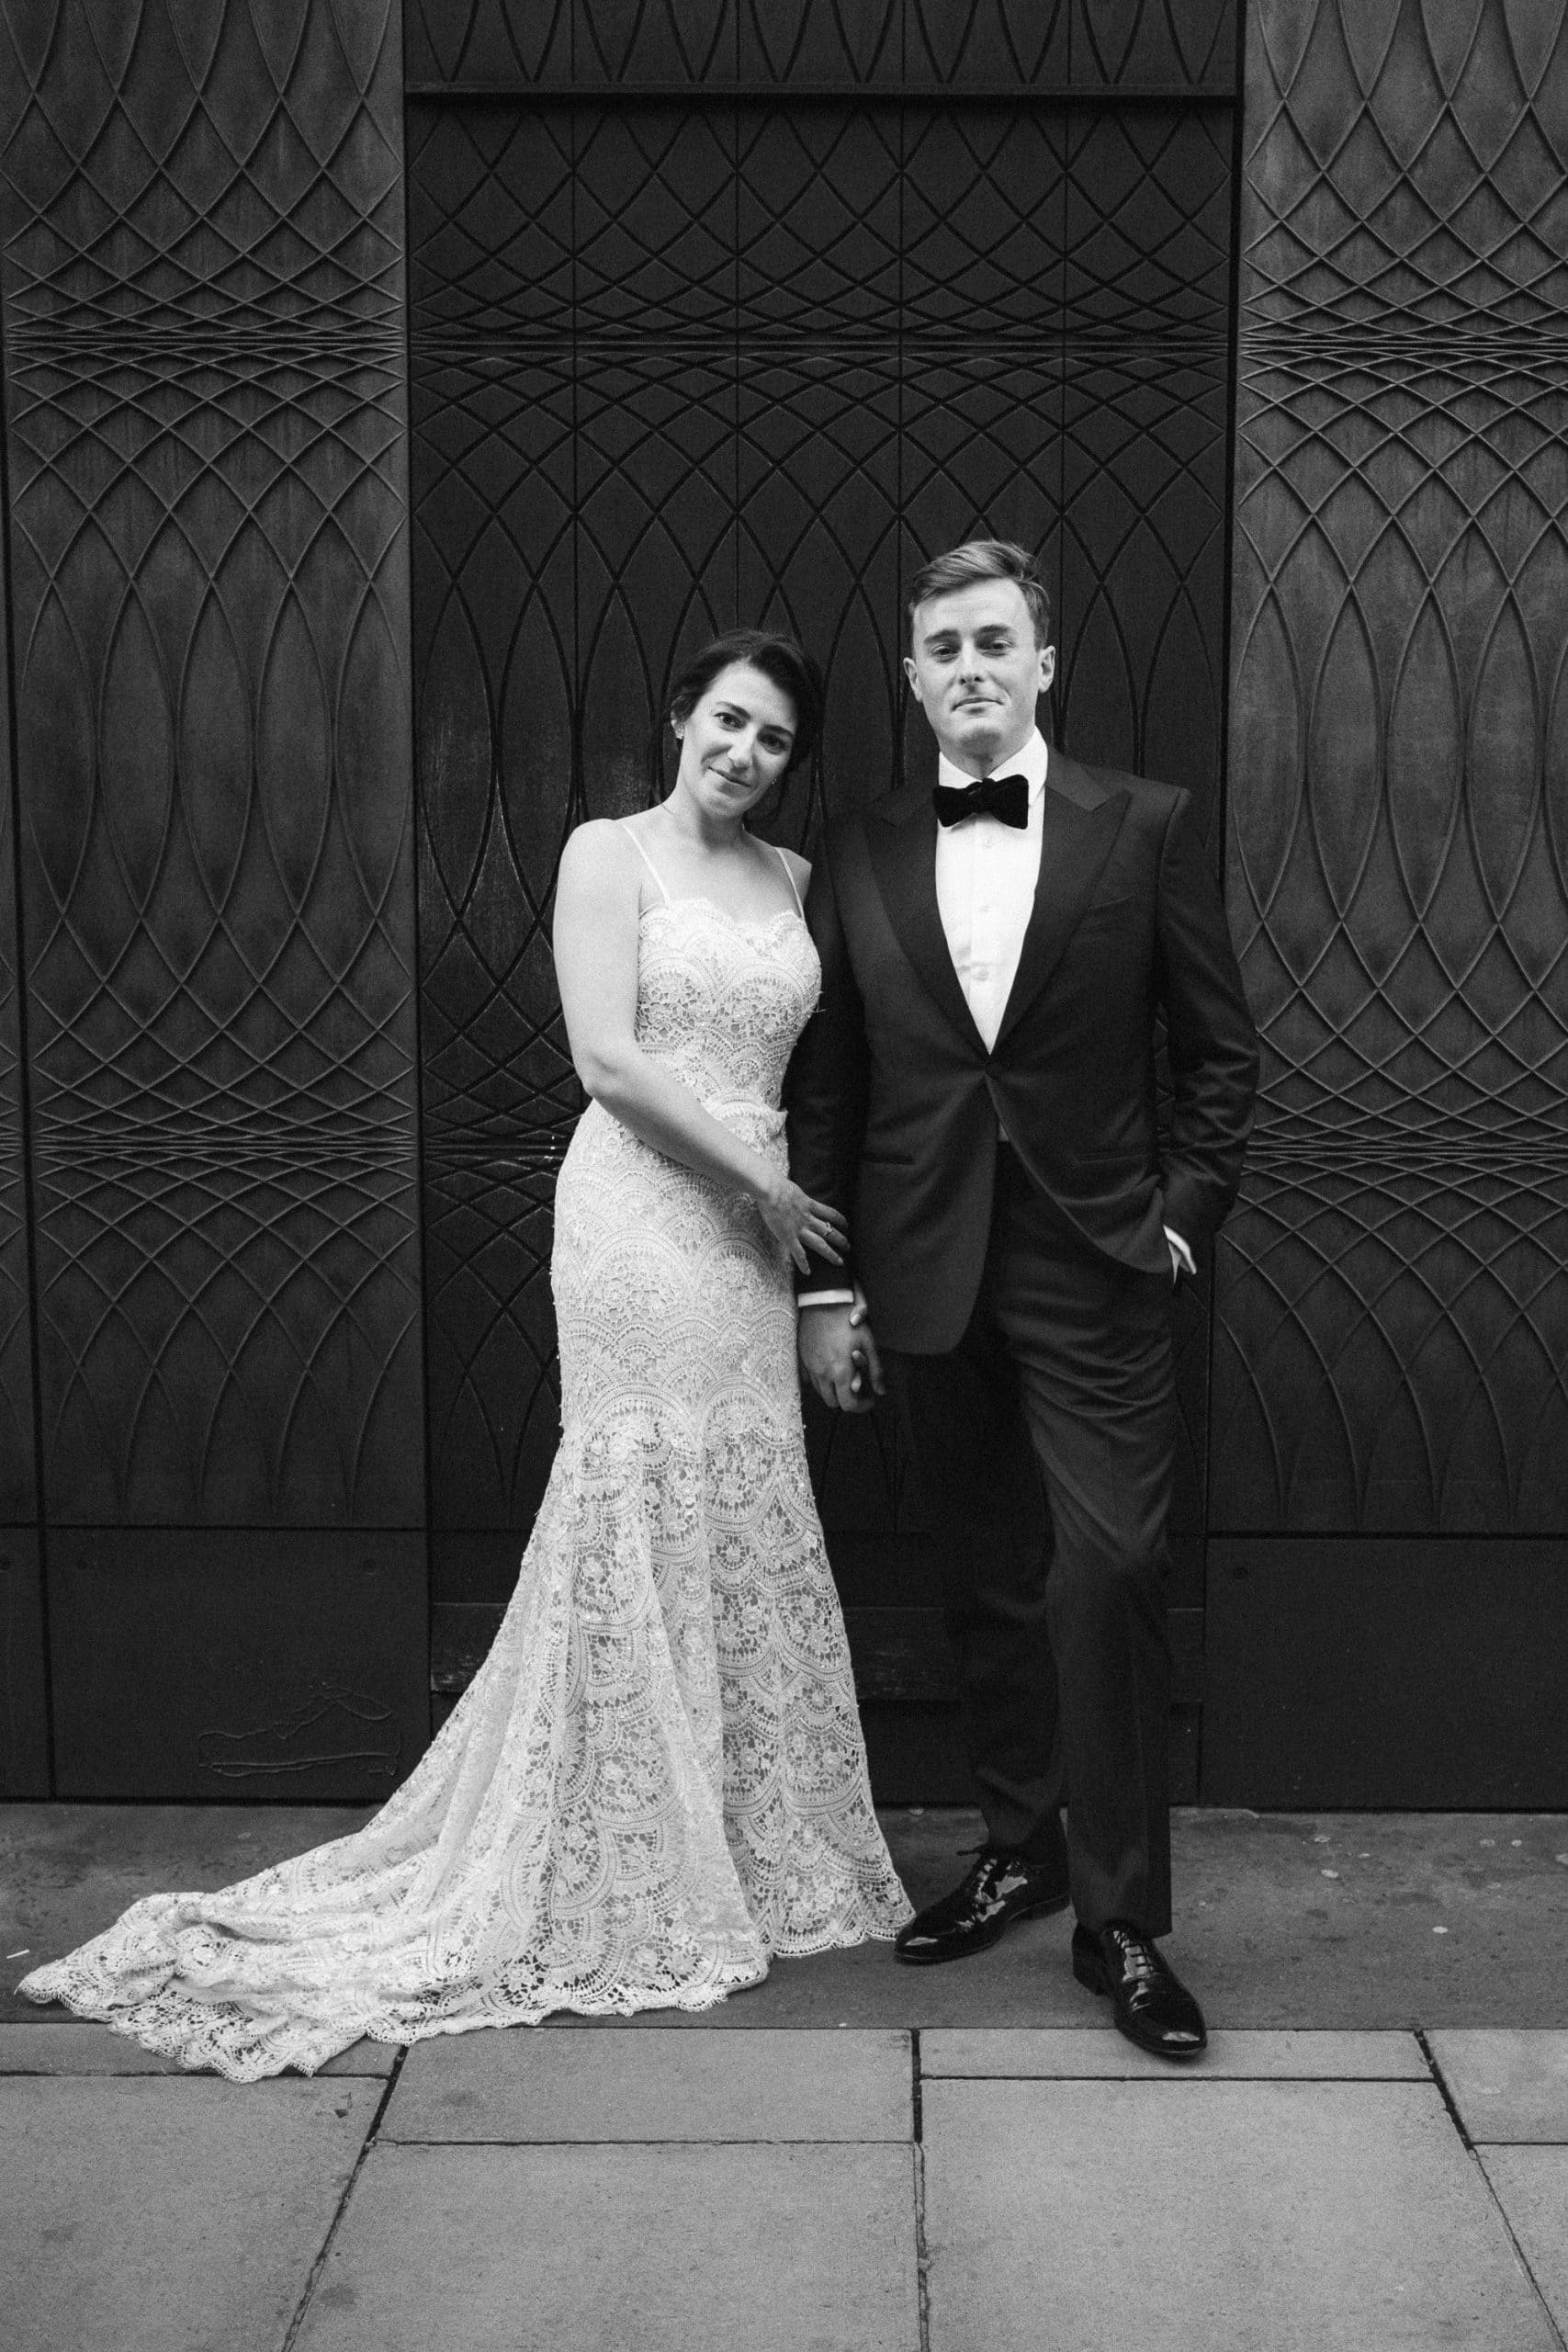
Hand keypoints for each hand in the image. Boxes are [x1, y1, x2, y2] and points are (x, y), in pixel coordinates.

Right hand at [756, 1174, 849, 1276]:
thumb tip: (790, 1192)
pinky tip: (808, 1272)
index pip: (830, 1213)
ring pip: (820, 1244)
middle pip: (829, 1230)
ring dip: (831, 1253)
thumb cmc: (775, 1184)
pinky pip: (798, 1253)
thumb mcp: (791, 1187)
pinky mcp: (788, 1237)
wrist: (770, 1190)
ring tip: (839, 1261)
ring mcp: (799, 1229)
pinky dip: (803, 1264)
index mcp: (809, 1205)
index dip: (839, 1219)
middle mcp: (808, 1218)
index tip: (846, 1224)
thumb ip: (794, 1194)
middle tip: (848, 1246)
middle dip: (840, 1239)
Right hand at [798, 1289, 884, 1413]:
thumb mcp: (868, 1344)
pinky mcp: (802, 1358)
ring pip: (820, 1392)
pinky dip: (820, 1380)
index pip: (848, 1404)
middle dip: (846, 1399)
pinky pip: (809, 1379)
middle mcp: (822, 1374)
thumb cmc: (849, 1322)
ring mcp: (810, 1367)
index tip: (869, 1399)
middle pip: (833, 1402)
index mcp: (840, 1373)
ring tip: (844, 1376)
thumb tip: (881, 1392)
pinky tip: (829, 1368)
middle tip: (857, 1388)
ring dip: (833, 1390)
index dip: (861, 1406)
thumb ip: (875, 1371)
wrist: (823, 1302)